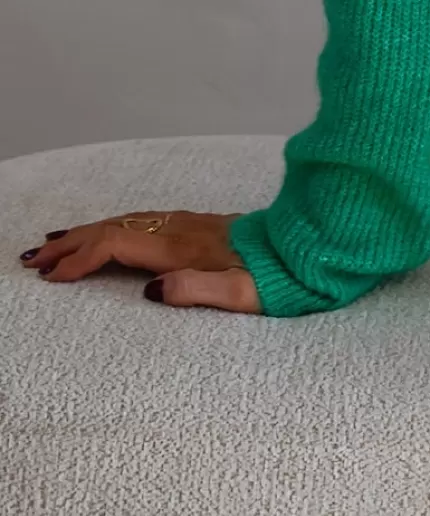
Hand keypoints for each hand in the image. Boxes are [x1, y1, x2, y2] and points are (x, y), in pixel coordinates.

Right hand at [18, 209, 261, 310]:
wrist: (312, 249)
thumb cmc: (280, 279)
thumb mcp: (242, 295)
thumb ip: (196, 291)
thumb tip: (151, 291)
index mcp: (182, 248)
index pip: (116, 245)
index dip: (80, 260)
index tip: (51, 278)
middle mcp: (180, 230)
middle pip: (113, 229)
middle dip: (69, 243)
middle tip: (32, 259)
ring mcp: (189, 224)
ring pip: (125, 222)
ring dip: (86, 232)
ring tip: (54, 243)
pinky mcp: (198, 225)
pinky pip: (141, 221)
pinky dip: (112, 226)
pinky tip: (108, 231)